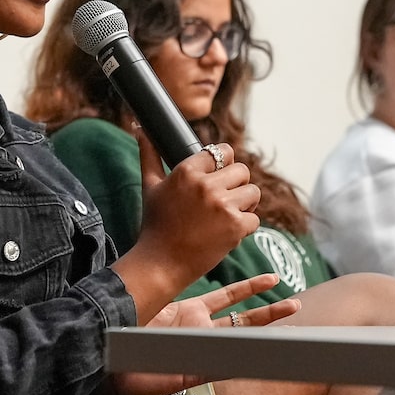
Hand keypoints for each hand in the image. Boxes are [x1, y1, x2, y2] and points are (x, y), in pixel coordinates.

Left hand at [110, 274, 299, 394]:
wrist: (107, 362)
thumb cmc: (125, 331)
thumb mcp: (151, 303)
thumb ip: (166, 288)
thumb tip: (168, 262)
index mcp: (191, 310)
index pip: (229, 297)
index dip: (251, 288)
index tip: (273, 279)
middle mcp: (200, 330)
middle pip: (242, 319)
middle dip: (269, 312)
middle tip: (296, 305)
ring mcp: (199, 351)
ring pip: (239, 343)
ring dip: (264, 335)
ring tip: (290, 328)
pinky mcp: (192, 374)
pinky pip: (222, 366)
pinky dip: (241, 360)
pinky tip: (261, 354)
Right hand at [135, 127, 260, 283]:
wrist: (160, 264)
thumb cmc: (155, 225)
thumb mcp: (149, 186)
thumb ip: (149, 154)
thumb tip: (139, 129)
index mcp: (187, 171)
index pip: (222, 151)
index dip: (224, 163)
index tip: (219, 176)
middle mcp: (206, 185)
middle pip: (242, 170)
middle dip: (236, 184)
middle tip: (224, 199)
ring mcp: (222, 206)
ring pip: (253, 192)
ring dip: (245, 204)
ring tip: (229, 214)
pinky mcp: (235, 227)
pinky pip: (254, 218)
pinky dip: (245, 227)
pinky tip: (228, 232)